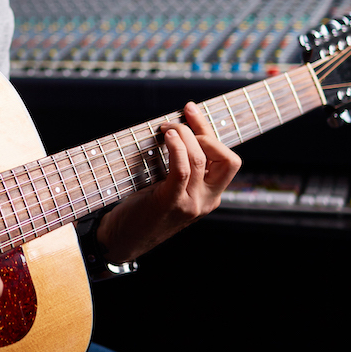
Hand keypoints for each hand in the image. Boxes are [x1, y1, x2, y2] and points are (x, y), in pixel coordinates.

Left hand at [97, 101, 241, 262]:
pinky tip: (165, 138)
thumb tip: (176, 129)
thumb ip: (180, 169)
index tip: (191, 110)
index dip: (210, 131)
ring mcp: (191, 204)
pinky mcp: (171, 202)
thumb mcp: (169, 189)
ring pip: (200, 158)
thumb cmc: (141, 210)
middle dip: (205, 132)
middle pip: (228, 159)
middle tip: (179, 120)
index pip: (228, 160)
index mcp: (210, 196)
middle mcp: (206, 201)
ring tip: (165, 128)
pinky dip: (176, 147)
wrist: (122, 241)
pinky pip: (182, 168)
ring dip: (182, 134)